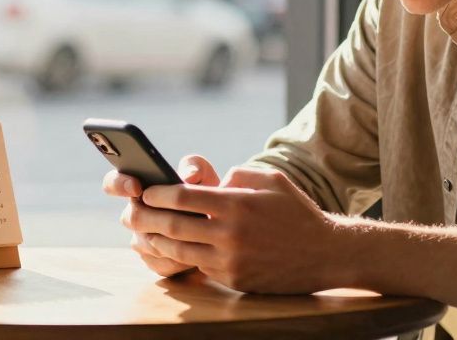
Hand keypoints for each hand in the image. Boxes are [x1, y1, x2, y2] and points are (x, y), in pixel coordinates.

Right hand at [103, 155, 218, 277]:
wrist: (220, 224)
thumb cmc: (205, 192)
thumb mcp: (204, 173)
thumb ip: (194, 165)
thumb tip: (189, 176)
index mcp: (140, 188)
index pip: (113, 183)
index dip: (119, 185)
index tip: (137, 187)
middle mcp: (136, 214)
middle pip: (131, 218)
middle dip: (154, 218)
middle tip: (177, 216)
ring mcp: (142, 239)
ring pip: (144, 243)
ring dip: (169, 240)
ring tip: (194, 235)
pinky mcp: (154, 261)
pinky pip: (158, 264)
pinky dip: (177, 260)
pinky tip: (195, 255)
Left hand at [133, 167, 347, 293]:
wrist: (325, 254)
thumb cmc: (296, 211)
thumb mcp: (271, 180)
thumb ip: (238, 175)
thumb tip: (211, 181)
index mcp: (237, 204)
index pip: (184, 197)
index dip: (158, 193)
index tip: (145, 191)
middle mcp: (230, 234)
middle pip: (174, 226)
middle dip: (146, 218)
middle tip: (131, 213)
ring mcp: (231, 261)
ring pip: (180, 252)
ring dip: (157, 242)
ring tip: (143, 234)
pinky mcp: (235, 281)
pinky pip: (200, 267)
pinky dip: (184, 258)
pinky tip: (172, 251)